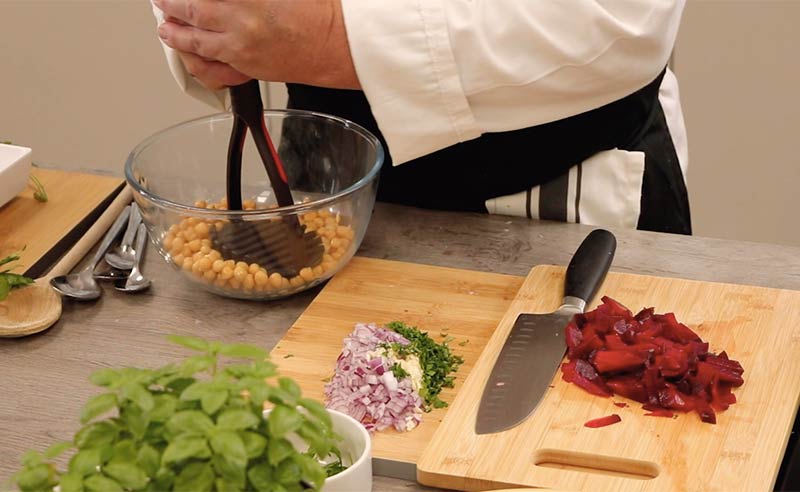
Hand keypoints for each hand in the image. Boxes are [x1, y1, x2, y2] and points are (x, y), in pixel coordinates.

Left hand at [154, 0, 359, 90]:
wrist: (338, 45)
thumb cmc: (317, 12)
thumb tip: (224, 2)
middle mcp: (239, 21)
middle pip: (190, 9)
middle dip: (172, 4)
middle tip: (163, 1)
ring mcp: (241, 47)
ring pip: (194, 41)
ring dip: (176, 34)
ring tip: (167, 29)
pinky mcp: (248, 68)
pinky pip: (213, 71)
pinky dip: (198, 64)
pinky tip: (192, 57)